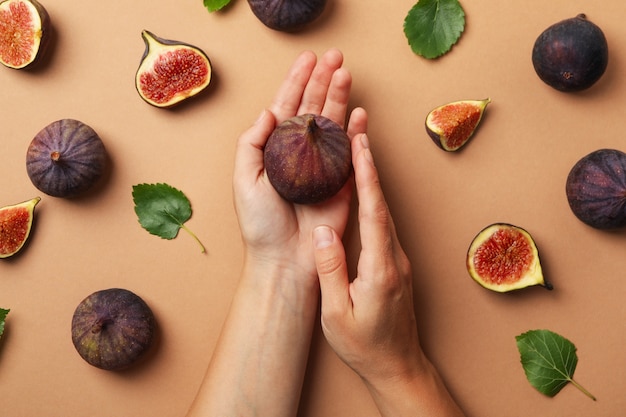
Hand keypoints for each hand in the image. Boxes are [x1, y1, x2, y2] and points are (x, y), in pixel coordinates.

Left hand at [233, 49, 366, 283]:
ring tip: (346, 73)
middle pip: (314, 108)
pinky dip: (356, 132)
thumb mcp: (243, 179)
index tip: (307, 59)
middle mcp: (300, 153)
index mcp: (275, 150)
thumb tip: (269, 110)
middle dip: (323, 80)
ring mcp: (323, 166)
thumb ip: (252, 143)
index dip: (296, 81)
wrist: (284, 259)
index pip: (287, 106)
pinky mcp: (342, 182)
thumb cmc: (260, 224)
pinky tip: (359, 113)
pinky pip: (351, 152)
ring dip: (340, 98)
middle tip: (335, 57)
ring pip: (333, 123)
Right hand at [312, 128, 423, 382]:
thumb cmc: (365, 346)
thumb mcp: (337, 315)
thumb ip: (330, 270)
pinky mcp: (397, 264)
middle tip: (358, 130)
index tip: (360, 144)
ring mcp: (399, 260)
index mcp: (381, 269)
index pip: (374, 212)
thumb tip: (322, 231)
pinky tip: (363, 190)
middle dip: (370, 165)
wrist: (397, 365)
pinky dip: (373, 200)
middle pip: (382, 203)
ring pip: (384, 212)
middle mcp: (395, 258)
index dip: (367, 175)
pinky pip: (384, 224)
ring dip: (372, 179)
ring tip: (358, 150)